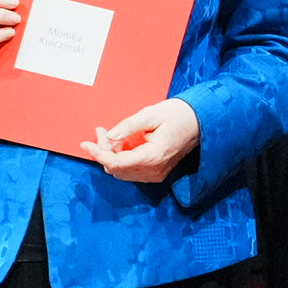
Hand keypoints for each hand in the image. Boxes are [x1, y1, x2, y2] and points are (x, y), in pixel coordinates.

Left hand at [84, 98, 198, 182]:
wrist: (201, 120)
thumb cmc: (179, 114)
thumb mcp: (151, 114)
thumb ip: (127, 127)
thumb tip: (108, 137)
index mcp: (153, 157)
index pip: (116, 163)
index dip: (98, 154)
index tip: (86, 143)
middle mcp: (154, 170)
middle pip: (117, 169)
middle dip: (104, 152)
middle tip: (100, 131)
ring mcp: (156, 173)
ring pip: (122, 172)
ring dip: (111, 155)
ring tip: (108, 134)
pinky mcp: (157, 171)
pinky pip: (131, 170)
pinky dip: (121, 159)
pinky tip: (120, 143)